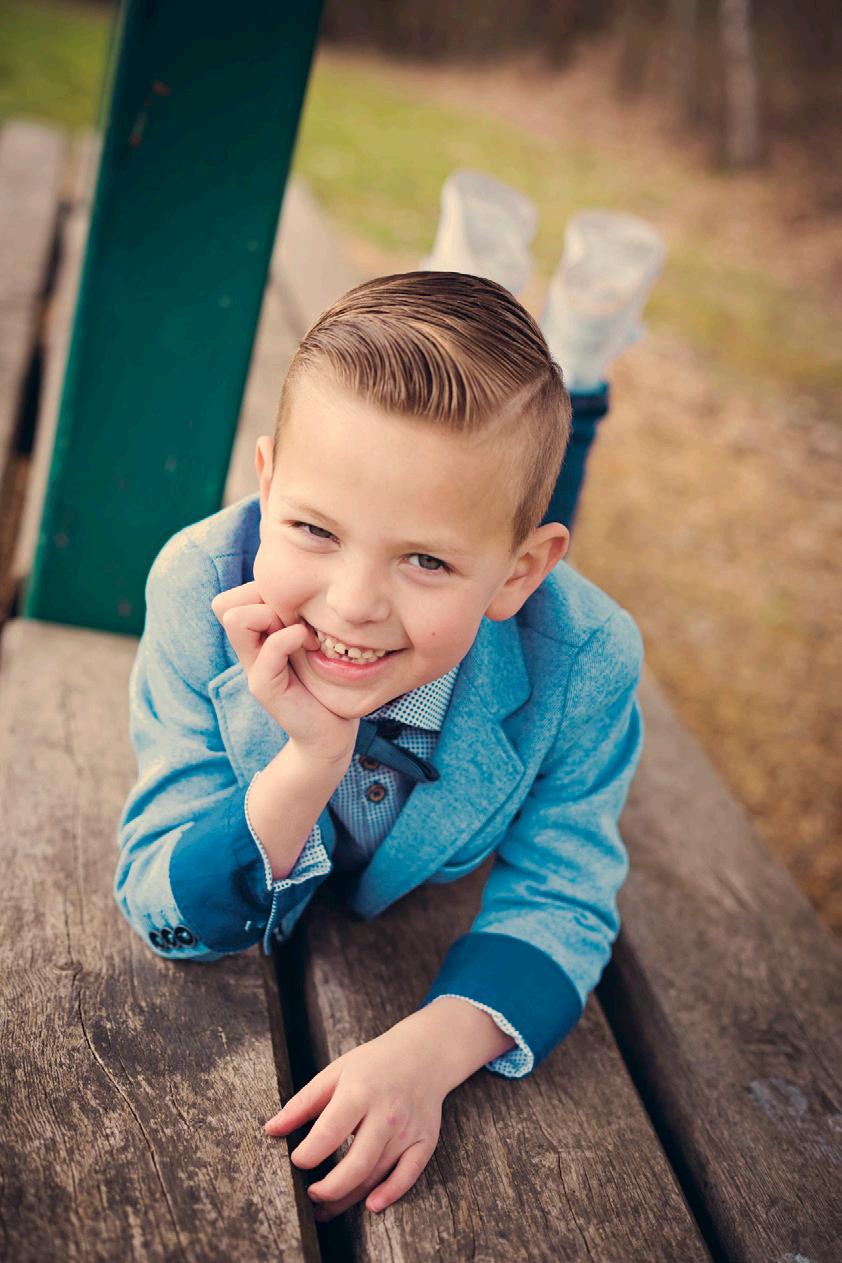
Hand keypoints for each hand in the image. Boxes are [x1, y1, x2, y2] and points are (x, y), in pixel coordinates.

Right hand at [211, 580, 357, 762]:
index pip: (232, 597)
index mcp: (257, 637)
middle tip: (294, 619)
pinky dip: (291, 637)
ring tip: (303, 633)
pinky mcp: (264, 687)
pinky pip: (269, 648)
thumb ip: (297, 617)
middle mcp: (248, 651)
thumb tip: (301, 581)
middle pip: (224, 604)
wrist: (330, 731)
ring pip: (235, 618)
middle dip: (260, 600)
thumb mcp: (312, 640)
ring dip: (273, 615)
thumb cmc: (326, 681)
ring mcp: (253, 669)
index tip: (294, 608)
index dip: (259, 591)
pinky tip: (311, 646)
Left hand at [264, 1020, 446, 1219]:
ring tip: (326, 1206)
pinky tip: (370, 1205)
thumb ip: (302, 1103)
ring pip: (377, 1175)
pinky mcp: (425, 1141)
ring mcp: (408, 1130)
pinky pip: (408, 1175)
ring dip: (348, 1198)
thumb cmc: (373, 1064)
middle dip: (328, 1189)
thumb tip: (270, 1130)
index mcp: (359, 1092)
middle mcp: (386, 1114)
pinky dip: (390, 1194)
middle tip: (311, 1195)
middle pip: (356, 1164)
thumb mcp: (335, 1073)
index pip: (329, 1133)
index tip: (297, 1161)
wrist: (423, 1054)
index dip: (308, 1155)